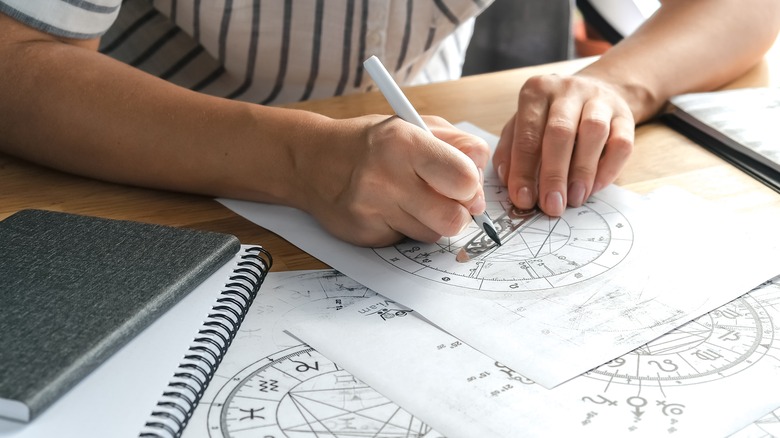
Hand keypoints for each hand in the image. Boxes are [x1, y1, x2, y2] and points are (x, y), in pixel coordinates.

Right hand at [293, 115, 490, 246]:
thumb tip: (481, 171)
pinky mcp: (364, 234)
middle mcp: (386, 177)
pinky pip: (406, 242)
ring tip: (412, 200)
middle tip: (449, 201)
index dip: (471, 185)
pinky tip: (389, 209)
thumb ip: (456, 142)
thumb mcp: (414, 125)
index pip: (464, 178)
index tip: (464, 184)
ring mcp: (373, 209)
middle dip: (459, 212)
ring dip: (431, 221)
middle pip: (453, 219)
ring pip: (432, 234)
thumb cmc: (371, 142)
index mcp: (404, 142)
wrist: (312, 161)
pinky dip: (406, 228)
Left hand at [492, 73, 633, 215]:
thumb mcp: (522, 124)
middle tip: (551, 205)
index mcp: (537, 91)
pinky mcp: (625, 115)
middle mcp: (568, 90)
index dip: (524, 170)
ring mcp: (600, 100)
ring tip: (574, 199)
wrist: (595, 91)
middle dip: (554, 174)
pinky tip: (594, 188)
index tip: (523, 199)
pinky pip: (621, 143)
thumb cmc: (550, 116)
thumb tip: (508, 181)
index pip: (527, 134)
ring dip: (583, 171)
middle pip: (560, 132)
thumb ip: (511, 150)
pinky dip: (608, 169)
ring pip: (594, 133)